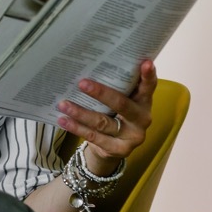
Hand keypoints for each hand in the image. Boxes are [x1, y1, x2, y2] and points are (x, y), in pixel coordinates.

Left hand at [56, 59, 156, 175]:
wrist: (114, 148)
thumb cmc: (116, 115)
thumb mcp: (122, 101)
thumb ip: (116, 88)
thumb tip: (89, 65)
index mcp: (144, 102)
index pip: (148, 87)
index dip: (148, 76)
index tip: (145, 62)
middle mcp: (142, 119)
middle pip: (122, 104)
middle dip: (101, 93)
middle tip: (82, 83)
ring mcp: (132, 136)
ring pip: (103, 122)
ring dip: (81, 113)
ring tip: (63, 104)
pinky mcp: (118, 149)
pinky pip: (94, 137)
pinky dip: (76, 127)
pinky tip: (63, 120)